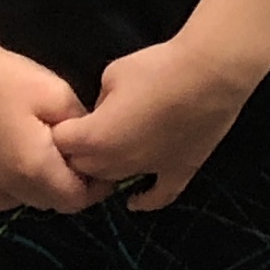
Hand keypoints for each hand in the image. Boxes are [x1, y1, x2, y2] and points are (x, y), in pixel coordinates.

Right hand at [0, 39, 96, 214]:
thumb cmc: (9, 81)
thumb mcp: (58, 95)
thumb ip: (82, 126)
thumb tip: (91, 143)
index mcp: (35, 170)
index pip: (77, 199)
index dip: (98, 187)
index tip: (106, 165)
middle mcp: (10, 187)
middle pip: (54, 204)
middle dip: (75, 187)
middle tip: (84, 157)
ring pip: (30, 202)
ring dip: (48, 188)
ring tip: (55, 157)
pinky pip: (4, 197)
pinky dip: (20, 189)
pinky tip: (24, 163)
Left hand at [51, 28, 261, 212]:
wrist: (210, 73)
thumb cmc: (158, 68)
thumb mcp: (113, 74)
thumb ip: (99, 100)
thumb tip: (105, 111)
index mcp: (94, 138)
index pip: (60, 144)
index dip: (61, 130)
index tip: (68, 117)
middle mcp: (115, 163)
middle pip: (82, 167)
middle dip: (79, 151)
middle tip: (88, 131)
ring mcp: (148, 171)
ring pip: (113, 181)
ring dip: (106, 169)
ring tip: (111, 150)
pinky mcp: (178, 172)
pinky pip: (158, 197)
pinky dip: (144, 200)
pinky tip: (135, 200)